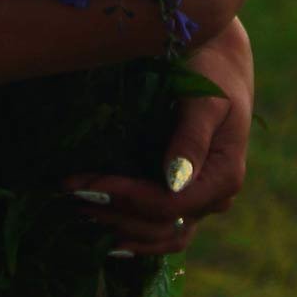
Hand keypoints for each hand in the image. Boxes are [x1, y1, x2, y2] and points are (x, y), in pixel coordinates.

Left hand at [60, 17, 255, 257]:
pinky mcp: (186, 196)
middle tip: (72, 196)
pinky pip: (162, 228)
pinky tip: (104, 232)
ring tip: (80, 213)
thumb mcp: (206, 99)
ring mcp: (200, 201)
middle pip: (160, 225)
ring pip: (160, 235)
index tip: (89, 183)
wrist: (218, 61)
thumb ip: (192, 138)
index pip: (169, 204)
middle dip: (114, 213)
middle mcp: (215, 197)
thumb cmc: (211, 73)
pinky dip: (134, 234)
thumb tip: (174, 180)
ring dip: (120, 228)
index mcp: (224, 176)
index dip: (127, 198)